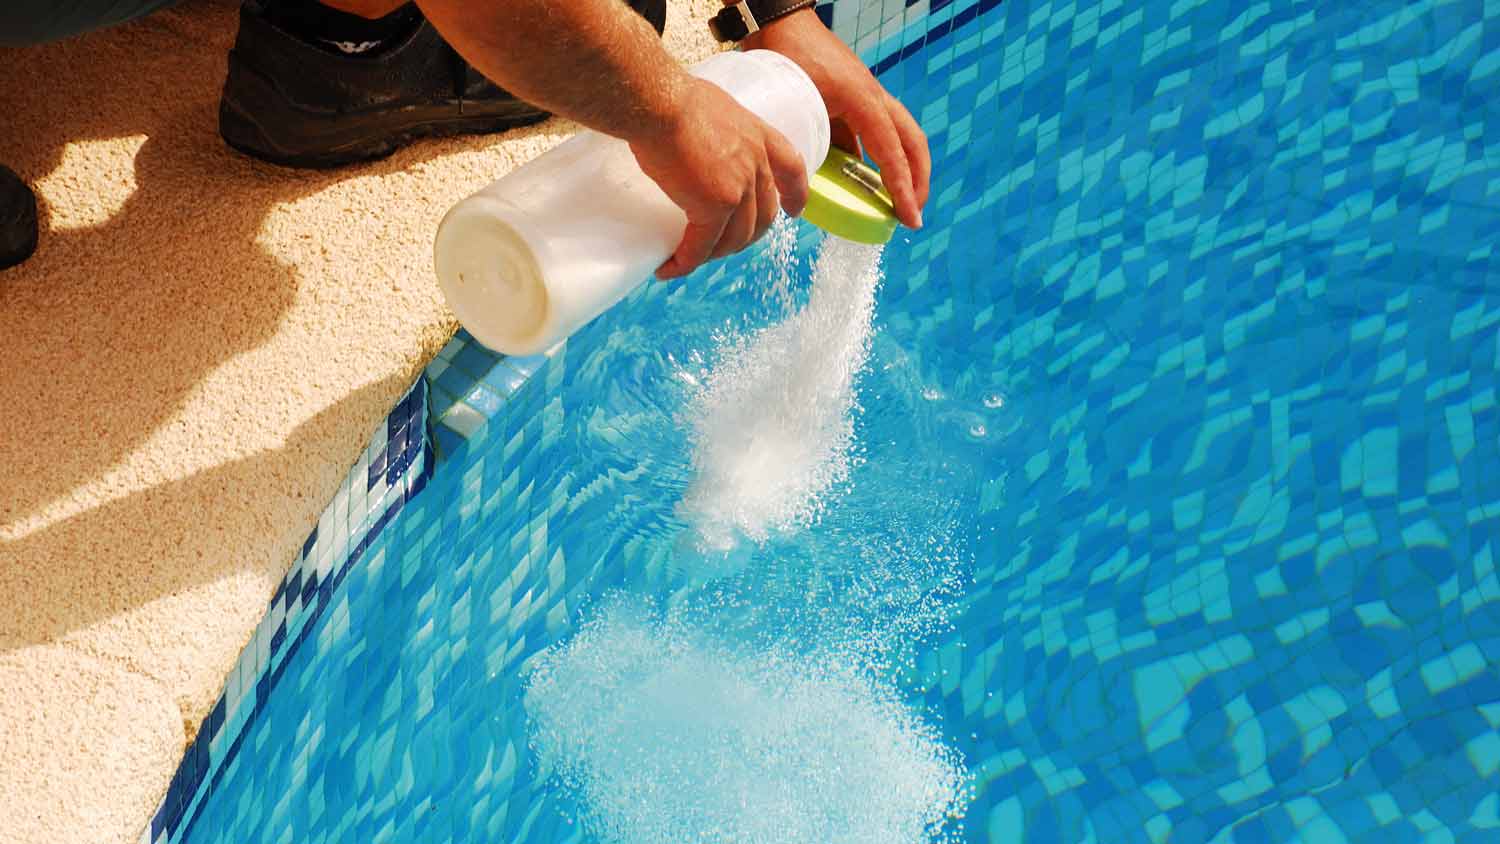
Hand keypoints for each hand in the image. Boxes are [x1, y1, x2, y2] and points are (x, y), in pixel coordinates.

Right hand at [629, 77, 810, 278]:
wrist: (658, 103)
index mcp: (759, 136)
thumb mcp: (711, 106)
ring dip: (714, 254)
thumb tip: (696, 139)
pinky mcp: (714, 206)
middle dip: (744, 237)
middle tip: (720, 245)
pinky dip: (686, 262)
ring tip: (690, 256)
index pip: (792, 169)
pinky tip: (670, 268)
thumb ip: (717, 129)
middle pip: (763, 216)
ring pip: (735, 238)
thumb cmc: (670, 97)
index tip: (794, 212)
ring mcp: (739, 188)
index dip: (795, 194)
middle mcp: (757, 164)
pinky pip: (702, 246)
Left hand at [744, 9, 930, 227]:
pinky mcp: (856, 99)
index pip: (892, 153)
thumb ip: (802, 141)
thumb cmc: (787, 56)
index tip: (910, 218)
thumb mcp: (795, 103)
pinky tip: (866, 180)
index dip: (902, 189)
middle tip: (913, 213)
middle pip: (913, 143)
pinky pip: (877, 132)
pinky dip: (880, 157)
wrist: (781, 21)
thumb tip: (800, 187)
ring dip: (905, 168)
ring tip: (899, 201)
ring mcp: (868, 97)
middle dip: (918, 180)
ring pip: (901, 136)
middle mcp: (874, 98)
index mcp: (864, 101)